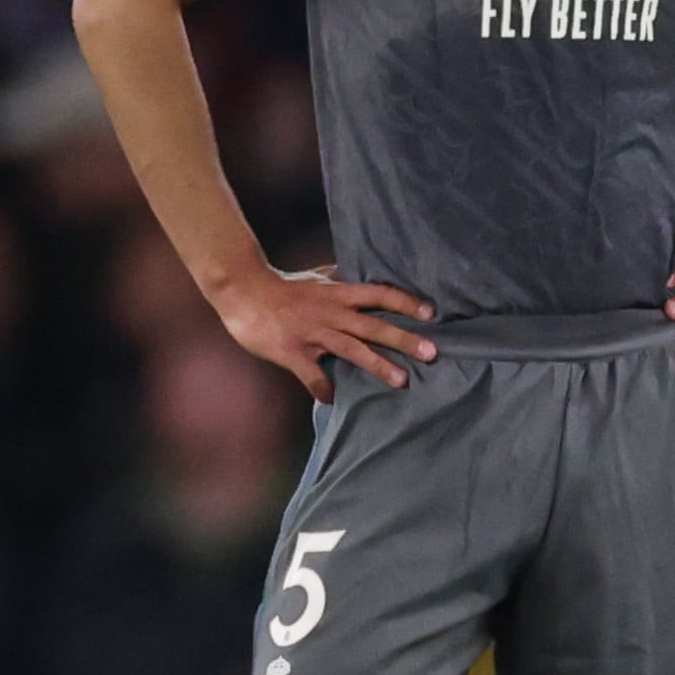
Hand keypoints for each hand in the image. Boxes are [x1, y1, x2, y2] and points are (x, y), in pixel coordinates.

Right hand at [210, 262, 436, 397]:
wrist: (243, 292)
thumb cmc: (281, 286)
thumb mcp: (316, 277)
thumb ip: (339, 279)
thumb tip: (358, 275)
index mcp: (337, 294)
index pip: (379, 294)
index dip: (405, 303)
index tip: (430, 314)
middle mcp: (330, 313)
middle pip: (372, 325)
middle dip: (403, 339)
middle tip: (431, 353)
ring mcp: (312, 333)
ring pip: (351, 349)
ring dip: (377, 365)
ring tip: (401, 381)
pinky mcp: (292, 351)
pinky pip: (313, 375)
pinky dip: (324, 388)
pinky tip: (332, 399)